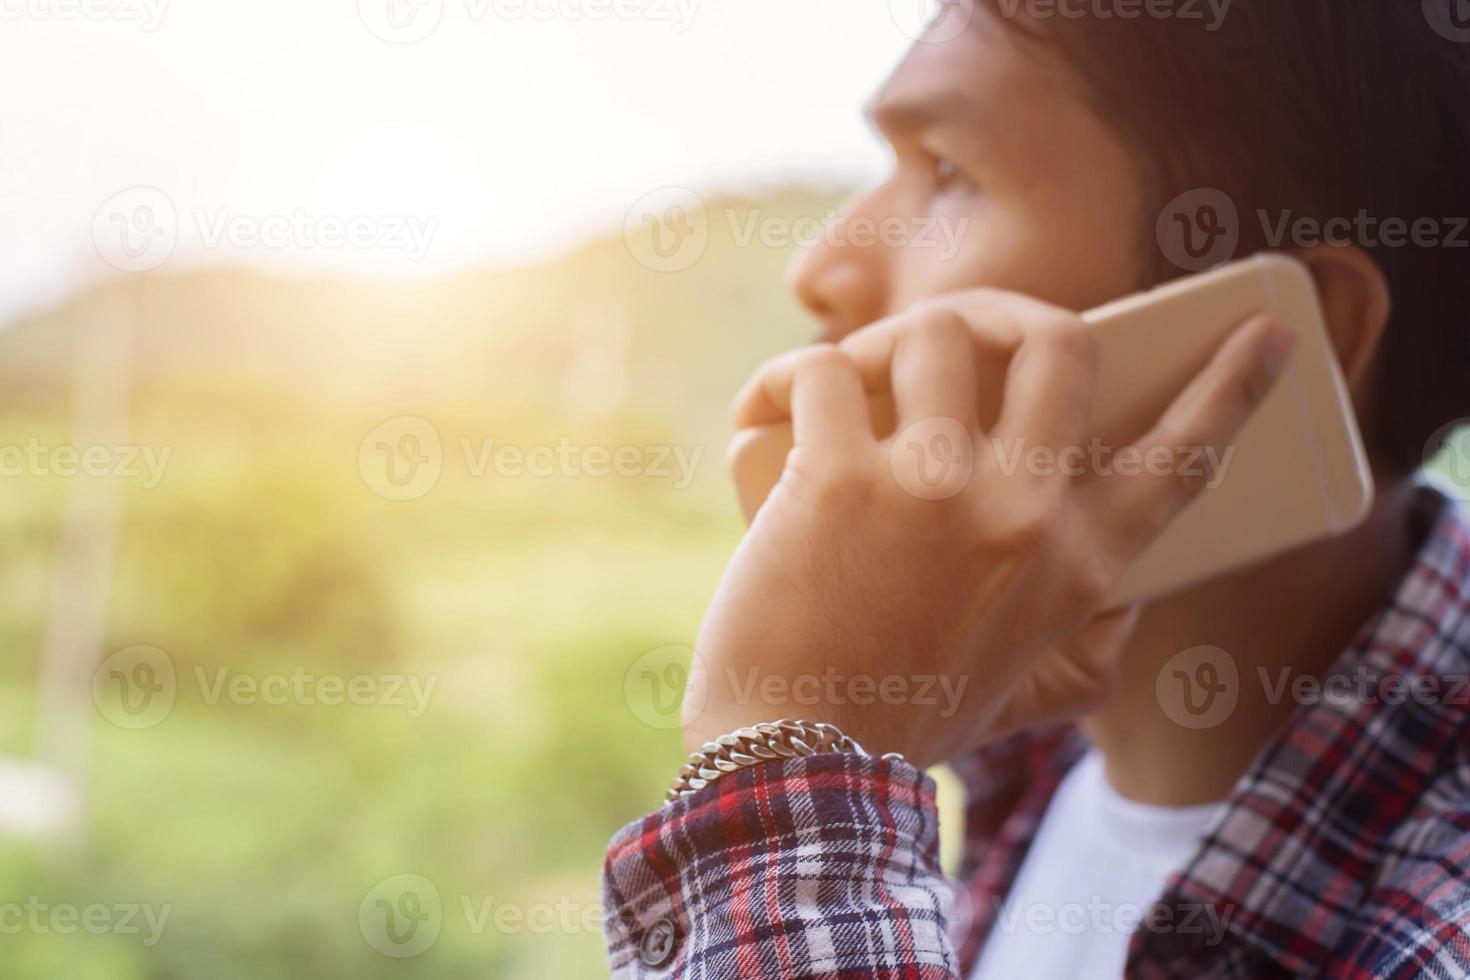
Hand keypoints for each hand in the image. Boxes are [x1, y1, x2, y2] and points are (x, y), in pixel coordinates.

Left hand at [684, 290, 1293, 766]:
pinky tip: (768, 414)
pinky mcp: (839, 479)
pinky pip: (820, 369)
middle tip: (959, 335)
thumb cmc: (903, 723)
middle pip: (1057, 339)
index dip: (1234, 387)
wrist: (799, 765)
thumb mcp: (1026, 695)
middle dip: (1005, 315)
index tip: (1267, 334)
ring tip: (849, 388)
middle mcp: (1023, 514)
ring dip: (881, 345)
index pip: (1183, 457)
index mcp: (1080, 565)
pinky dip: (782, 382)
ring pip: (934, 330)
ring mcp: (934, 488)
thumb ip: (1092, 652)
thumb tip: (1134, 597)